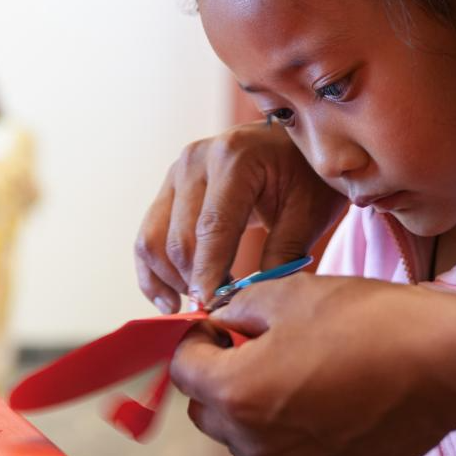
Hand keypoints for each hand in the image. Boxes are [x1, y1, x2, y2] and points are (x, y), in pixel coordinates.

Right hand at [134, 122, 345, 310]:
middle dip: (195, 282)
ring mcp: (177, 170)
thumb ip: (281, 255)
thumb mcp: (307, 213)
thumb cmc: (307, 176)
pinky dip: (153, 271)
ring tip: (201, 305)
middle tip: (219, 312)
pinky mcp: (169, 185)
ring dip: (171, 280)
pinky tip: (170, 300)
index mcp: (235, 158)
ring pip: (154, 239)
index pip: (212, 228)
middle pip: (180, 238)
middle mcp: (197, 159)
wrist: (294, 143)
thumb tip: (248, 302)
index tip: (212, 311)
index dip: (209, 275)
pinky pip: (148, 235)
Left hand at [172, 274, 455, 455]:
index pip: (183, 369)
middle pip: (207, 411)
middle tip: (256, 344)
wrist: (442, 363)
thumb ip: (239, 307)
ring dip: (255, 406)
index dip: (198, 340)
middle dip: (219, 376)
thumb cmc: (366, 321)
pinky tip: (329, 397)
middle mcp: (255, 444)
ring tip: (300, 369)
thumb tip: (221, 319)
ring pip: (247, 438)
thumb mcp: (290, 294)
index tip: (223, 325)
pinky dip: (293, 432)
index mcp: (236, 393)